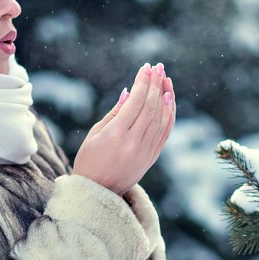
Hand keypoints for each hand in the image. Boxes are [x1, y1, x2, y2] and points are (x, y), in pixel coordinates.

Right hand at [72, 62, 175, 194]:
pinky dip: (169, 115)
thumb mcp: (95, 134)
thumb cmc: (89, 160)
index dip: (143, 83)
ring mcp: (145, 152)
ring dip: (165, 97)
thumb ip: (114, 112)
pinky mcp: (152, 158)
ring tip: (166, 80)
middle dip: (155, 85)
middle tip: (158, 67)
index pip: (135, 102)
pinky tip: (169, 101)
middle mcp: (133, 143)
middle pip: (150, 108)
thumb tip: (130, 92)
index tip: (146, 68)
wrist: (97, 192)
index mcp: (115, 135)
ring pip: (161, 119)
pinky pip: (165, 133)